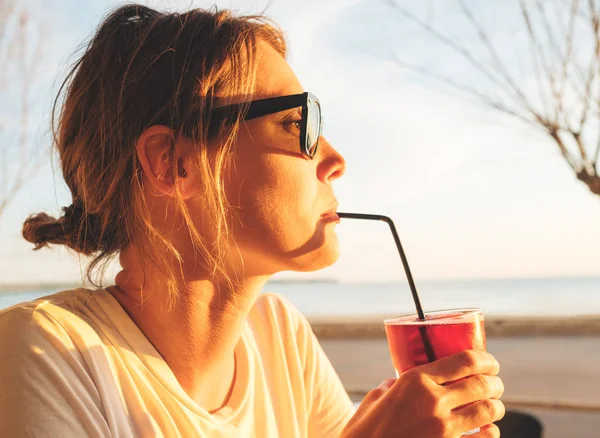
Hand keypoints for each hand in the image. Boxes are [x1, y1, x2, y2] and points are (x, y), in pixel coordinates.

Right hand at [342, 350, 504, 437]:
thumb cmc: (365, 429)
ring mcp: (443, 429)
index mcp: (415, 380)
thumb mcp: (377, 397)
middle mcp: (433, 401)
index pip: (465, 361)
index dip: (486, 360)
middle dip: (495, 383)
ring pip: (489, 411)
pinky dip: (491, 432)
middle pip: (482, 384)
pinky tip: (488, 430)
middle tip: (495, 384)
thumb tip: (398, 382)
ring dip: (496, 407)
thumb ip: (393, 385)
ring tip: (493, 407)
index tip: (491, 363)